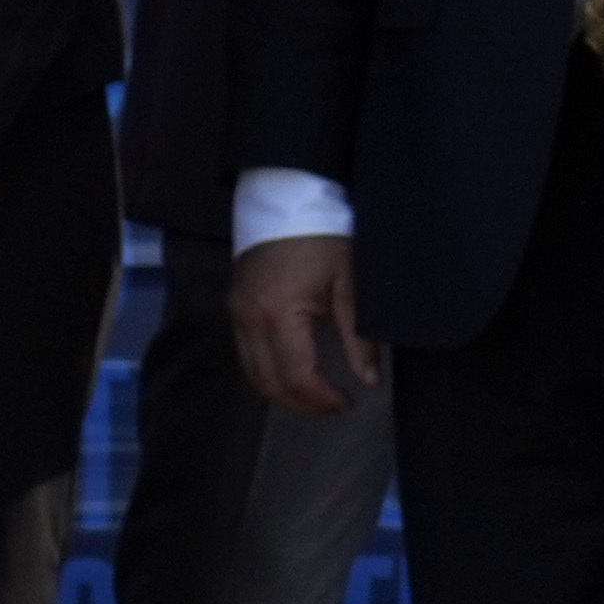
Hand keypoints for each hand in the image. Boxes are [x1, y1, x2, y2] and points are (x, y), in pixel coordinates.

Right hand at [232, 232, 364, 417]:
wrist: (287, 197)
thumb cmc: (323, 235)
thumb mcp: (349, 283)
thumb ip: (359, 336)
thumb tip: (369, 380)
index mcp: (279, 313)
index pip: (297, 376)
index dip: (322, 399)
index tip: (348, 403)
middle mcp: (249, 319)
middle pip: (269, 383)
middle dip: (303, 404)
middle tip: (335, 407)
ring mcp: (237, 314)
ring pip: (253, 374)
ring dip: (284, 392)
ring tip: (318, 396)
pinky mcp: (234, 307)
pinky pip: (246, 355)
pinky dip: (269, 373)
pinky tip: (296, 373)